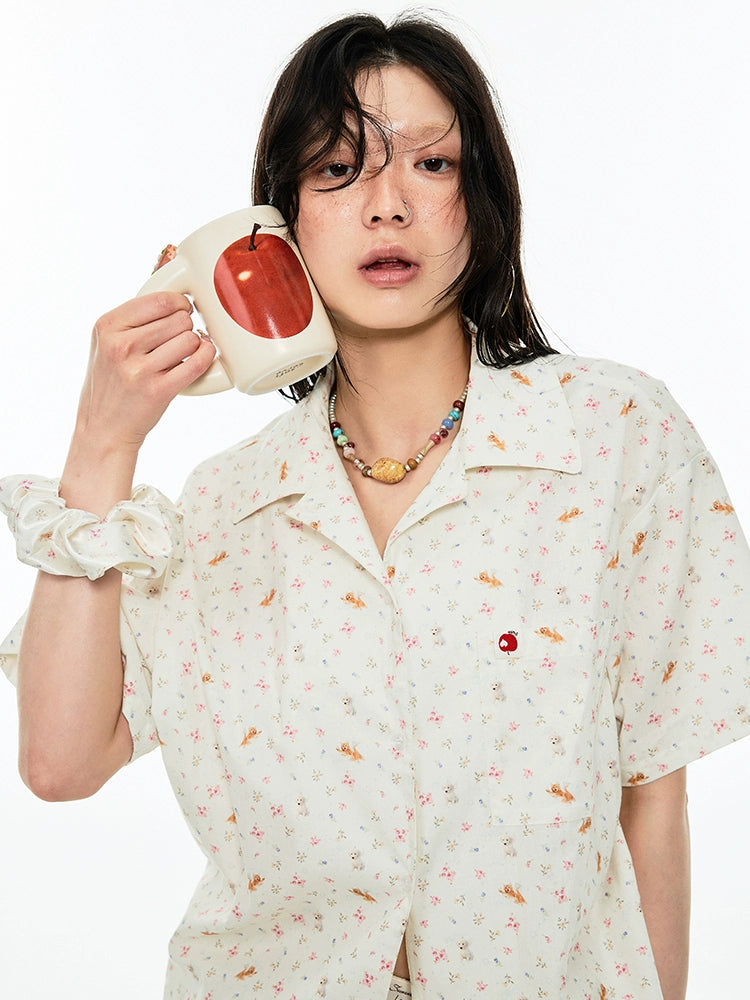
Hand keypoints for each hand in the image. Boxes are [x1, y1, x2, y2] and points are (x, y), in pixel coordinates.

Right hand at [73, 289, 215, 456]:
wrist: (104, 428)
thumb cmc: (110, 383)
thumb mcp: (106, 343)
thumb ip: (133, 321)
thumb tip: (177, 299)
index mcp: (107, 327)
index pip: (159, 300)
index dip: (179, 304)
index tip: (182, 310)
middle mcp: (121, 346)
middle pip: (179, 319)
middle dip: (186, 327)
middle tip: (180, 338)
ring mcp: (139, 369)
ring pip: (190, 339)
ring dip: (195, 344)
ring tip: (184, 353)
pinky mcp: (158, 390)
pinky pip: (197, 363)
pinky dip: (206, 357)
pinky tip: (202, 356)